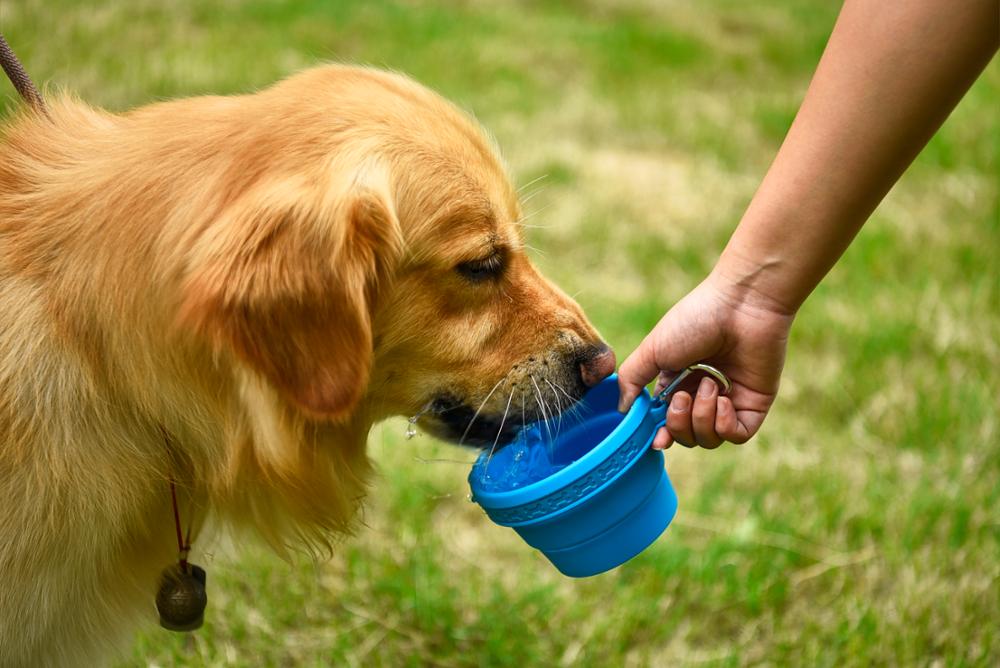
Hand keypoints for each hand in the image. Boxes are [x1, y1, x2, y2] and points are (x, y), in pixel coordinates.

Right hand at [617, 273, 793, 448]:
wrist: (741, 305)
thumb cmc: (695, 320)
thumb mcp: (653, 349)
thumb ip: (632, 379)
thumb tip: (622, 409)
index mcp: (677, 382)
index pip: (665, 423)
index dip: (660, 435)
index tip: (656, 440)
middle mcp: (702, 395)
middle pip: (686, 436)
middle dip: (679, 424)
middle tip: (682, 396)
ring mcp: (729, 401)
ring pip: (709, 439)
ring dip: (702, 417)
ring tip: (708, 384)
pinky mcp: (754, 404)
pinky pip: (736, 435)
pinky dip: (724, 424)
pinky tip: (723, 399)